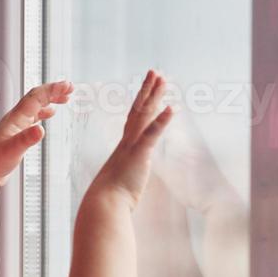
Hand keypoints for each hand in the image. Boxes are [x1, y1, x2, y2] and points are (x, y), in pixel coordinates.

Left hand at [0, 79, 72, 195]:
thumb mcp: (12, 152)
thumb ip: (26, 140)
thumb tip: (41, 130)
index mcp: (16, 118)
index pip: (36, 97)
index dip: (52, 90)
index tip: (67, 86)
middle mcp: (15, 118)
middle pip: (37, 98)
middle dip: (54, 91)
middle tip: (70, 88)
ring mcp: (16, 125)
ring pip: (35, 106)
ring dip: (50, 100)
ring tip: (64, 98)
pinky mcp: (17, 133)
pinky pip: (33, 116)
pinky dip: (43, 112)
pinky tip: (49, 114)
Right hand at [87, 70, 174, 207]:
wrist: (104, 204)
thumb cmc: (111, 198)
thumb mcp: (120, 183)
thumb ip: (124, 176)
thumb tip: (122, 179)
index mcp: (124, 147)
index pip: (135, 119)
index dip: (142, 103)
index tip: (148, 89)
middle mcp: (127, 141)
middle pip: (139, 109)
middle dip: (148, 90)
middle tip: (156, 72)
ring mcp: (133, 146)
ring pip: (144, 114)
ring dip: (154, 95)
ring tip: (163, 79)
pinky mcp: (140, 154)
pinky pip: (153, 133)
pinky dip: (163, 119)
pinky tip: (173, 107)